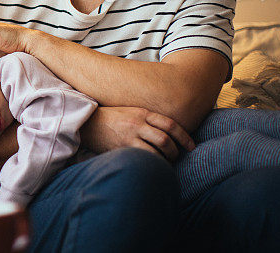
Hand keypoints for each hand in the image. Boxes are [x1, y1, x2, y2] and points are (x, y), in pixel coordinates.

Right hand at [79, 106, 195, 161]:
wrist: (87, 122)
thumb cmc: (111, 118)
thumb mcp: (131, 112)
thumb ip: (148, 119)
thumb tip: (169, 133)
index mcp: (142, 113)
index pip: (170, 124)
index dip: (184, 137)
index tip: (191, 146)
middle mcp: (137, 124)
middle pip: (165, 139)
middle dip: (175, 151)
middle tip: (176, 156)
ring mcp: (129, 136)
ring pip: (156, 151)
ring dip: (165, 160)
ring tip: (165, 164)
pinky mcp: (121, 148)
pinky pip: (143, 158)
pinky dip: (152, 164)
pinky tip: (152, 167)